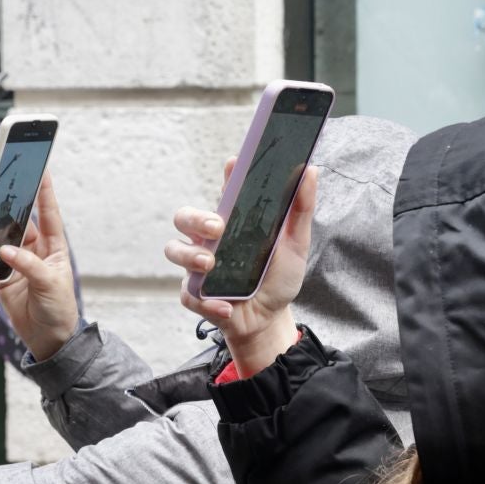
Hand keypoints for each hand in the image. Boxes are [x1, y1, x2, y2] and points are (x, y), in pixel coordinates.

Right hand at [0, 177, 79, 361]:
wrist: (49, 338)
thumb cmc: (59, 309)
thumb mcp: (50, 284)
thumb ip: (29, 265)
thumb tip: (7, 249)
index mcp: (54, 248)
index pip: (49, 215)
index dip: (45, 193)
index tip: (41, 170)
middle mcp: (35, 251)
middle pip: (21, 222)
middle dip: (12, 203)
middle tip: (1, 182)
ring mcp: (18, 263)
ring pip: (3, 238)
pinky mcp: (4, 277)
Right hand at [164, 160, 316, 376]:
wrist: (270, 319)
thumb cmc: (277, 277)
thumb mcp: (295, 245)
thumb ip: (300, 209)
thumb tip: (311, 170)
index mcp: (232, 223)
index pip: (225, 193)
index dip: (227, 177)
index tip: (235, 164)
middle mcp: (210, 240)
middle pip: (184, 217)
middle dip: (195, 218)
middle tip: (216, 227)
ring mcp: (199, 267)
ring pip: (173, 250)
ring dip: (189, 255)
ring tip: (210, 264)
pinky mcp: (196, 295)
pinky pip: (188, 294)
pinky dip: (207, 302)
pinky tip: (226, 307)